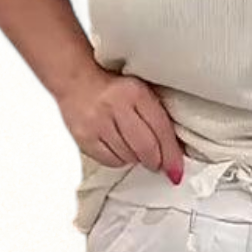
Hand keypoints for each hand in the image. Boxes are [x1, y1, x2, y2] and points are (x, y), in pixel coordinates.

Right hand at [57, 67, 186, 182]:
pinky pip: (111, 161)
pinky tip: (118, 148)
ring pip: (129, 157)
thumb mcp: (140, 94)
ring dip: (135, 158)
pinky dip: (119, 160)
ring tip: (131, 146)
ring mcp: (98, 123)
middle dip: (155, 162)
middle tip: (156, 163)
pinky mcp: (85, 137)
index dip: (172, 155)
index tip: (176, 170)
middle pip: (146, 148)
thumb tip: (175, 154)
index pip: (161, 130)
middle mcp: (116, 106)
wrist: (75, 80)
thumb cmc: (113, 89)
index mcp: (136, 92)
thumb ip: (157, 119)